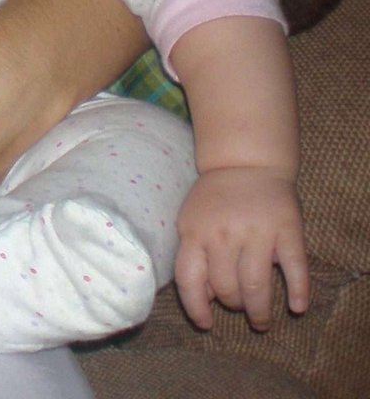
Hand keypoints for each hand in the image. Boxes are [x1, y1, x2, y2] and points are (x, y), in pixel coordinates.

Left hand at [175, 166, 308, 330]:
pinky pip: (294, 268)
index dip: (196, 308)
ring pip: (257, 286)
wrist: (246, 163)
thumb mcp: (190, 221)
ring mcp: (257, 232)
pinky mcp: (287, 230)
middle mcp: (224, 235)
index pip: (189, 280)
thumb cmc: (214, 200)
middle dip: (233, 305)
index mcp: (195, 233)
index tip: (206, 325)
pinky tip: (296, 307)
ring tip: (261, 321)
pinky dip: (298, 291)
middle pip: (227, 288)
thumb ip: (193, 255)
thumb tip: (203, 297)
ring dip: (260, 311)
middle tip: (240, 308)